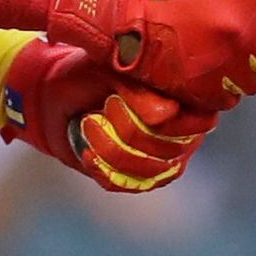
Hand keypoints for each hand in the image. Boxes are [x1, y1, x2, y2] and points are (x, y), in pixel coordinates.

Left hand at [0, 39, 214, 193]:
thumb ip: (140, 91)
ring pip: (146, 170)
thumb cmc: (91, 73)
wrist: (58, 94)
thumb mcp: (112, 71)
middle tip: (104, 105)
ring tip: (90, 124)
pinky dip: (101, 168)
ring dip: (110, 148)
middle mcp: (183, 133)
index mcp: (187, 99)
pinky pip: (125, 184)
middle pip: (168, 148)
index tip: (120, 99)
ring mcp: (162, 160)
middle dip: (128, 129)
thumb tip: (166, 115)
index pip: (198, 123)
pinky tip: (87, 151)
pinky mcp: (138, 179)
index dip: (164, 119)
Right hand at [46, 0, 255, 113]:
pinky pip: (229, 96)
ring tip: (222, 46)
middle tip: (249, 33)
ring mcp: (221, 66)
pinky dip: (224, 84)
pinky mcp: (200, 90)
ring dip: (247, 67)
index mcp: (252, 0)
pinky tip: (207, 63)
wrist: (125, 9)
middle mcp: (240, 37)